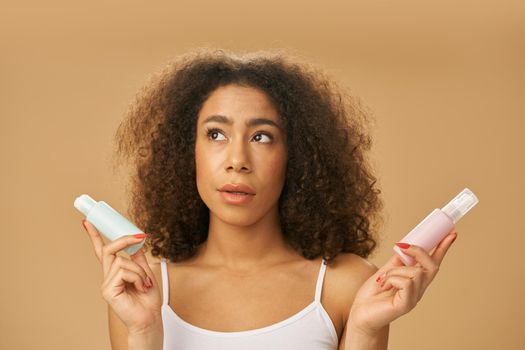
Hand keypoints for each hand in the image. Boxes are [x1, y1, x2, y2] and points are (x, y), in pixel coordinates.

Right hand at [81, 220, 161, 334]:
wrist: (149, 318)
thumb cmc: (147, 300)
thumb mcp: (145, 273)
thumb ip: (138, 258)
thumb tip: (137, 242)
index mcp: (116, 272)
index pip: (102, 251)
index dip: (94, 236)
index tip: (87, 222)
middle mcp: (108, 276)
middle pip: (109, 250)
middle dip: (125, 240)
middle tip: (141, 236)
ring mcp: (106, 283)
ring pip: (122, 261)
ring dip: (140, 271)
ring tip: (145, 284)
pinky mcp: (108, 290)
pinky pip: (123, 271)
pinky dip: (137, 277)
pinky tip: (141, 288)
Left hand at [347, 230, 457, 336]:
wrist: (360, 313)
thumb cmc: (372, 295)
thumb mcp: (386, 271)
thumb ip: (397, 262)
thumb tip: (406, 246)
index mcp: (415, 280)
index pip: (433, 262)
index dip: (443, 248)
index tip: (451, 233)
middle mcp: (419, 289)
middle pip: (432, 266)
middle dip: (420, 251)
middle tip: (402, 246)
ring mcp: (414, 298)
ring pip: (415, 272)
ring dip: (395, 270)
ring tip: (384, 279)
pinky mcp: (406, 304)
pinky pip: (406, 283)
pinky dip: (393, 279)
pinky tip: (385, 285)